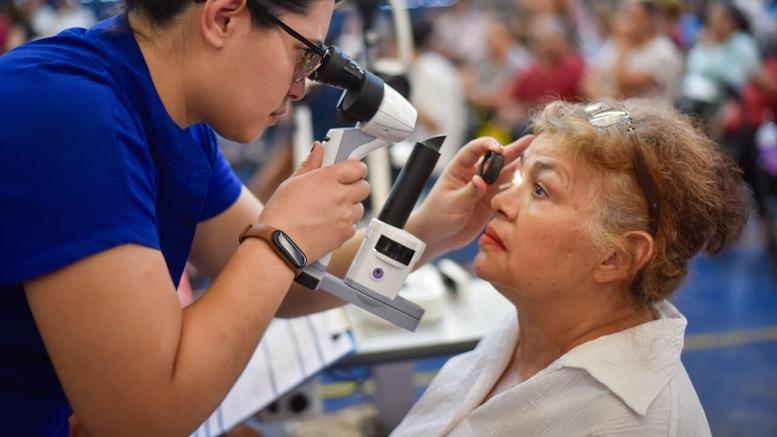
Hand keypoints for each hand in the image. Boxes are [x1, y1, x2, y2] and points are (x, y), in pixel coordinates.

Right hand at [258, 143, 369, 261]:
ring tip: (329, 211)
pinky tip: (327, 224)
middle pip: (364, 187)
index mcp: (328, 179)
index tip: (349, 172)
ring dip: (350, 207)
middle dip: (354, 187)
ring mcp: (345, 216)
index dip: (354, 169)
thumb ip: (310, 164)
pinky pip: (353, 225)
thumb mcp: (292, 182)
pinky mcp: (346, 234)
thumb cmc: (281, 215)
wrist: (280, 244)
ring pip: (360, 207)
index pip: (358, 167)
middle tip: (339, 191)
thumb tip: (318, 149)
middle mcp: (341, 196)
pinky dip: (344, 225)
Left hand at [408, 135, 532, 257]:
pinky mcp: (490, 204)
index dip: (487, 145)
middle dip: (513, 150)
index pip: (475, 149)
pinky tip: (530, 185)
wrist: (437, 237)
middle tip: (531, 140)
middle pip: (496, 159)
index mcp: (460, 169)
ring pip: (505, 175)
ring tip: (536, 162)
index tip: (498, 148)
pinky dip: (518, 190)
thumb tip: (481, 181)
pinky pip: (507, 194)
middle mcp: (474, 176)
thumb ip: (469, 191)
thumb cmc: (437, 215)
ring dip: (519, 169)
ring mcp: (484, 190)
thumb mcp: (453, 202)